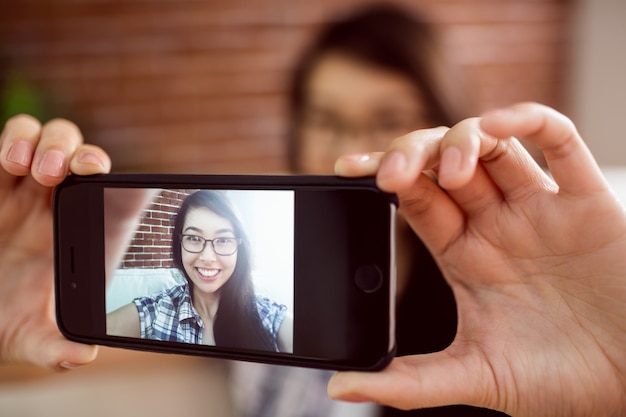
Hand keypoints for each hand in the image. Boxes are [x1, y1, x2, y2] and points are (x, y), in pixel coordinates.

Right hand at [0, 115, 109, 369]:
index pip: (110, 193)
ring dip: (46, 142)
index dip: (116, 178)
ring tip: (32, 167)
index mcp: (78, 234)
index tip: (109, 178)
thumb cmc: (4, 319)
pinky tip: (9, 162)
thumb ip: (54, 348)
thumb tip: (83, 357)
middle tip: (61, 174)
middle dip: (75, 152)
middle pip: (79, 155)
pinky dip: (14, 140)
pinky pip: (10, 143)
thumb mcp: (29, 338)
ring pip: (47, 139)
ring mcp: (23, 190)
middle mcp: (55, 205)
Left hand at [329, 103, 625, 416]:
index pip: (414, 197)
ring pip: (493, 144)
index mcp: (464, 253)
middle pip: (444, 162)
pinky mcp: (587, 202)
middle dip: (412, 154)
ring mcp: (539, 209)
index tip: (347, 169)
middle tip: (388, 173)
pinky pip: (560, 142)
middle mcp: (497, 223)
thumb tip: (341, 387)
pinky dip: (529, 121)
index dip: (381, 175)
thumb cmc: (559, 381)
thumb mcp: (474, 377)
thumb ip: (408, 381)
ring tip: (450, 170)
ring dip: (463, 141)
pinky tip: (499, 123)